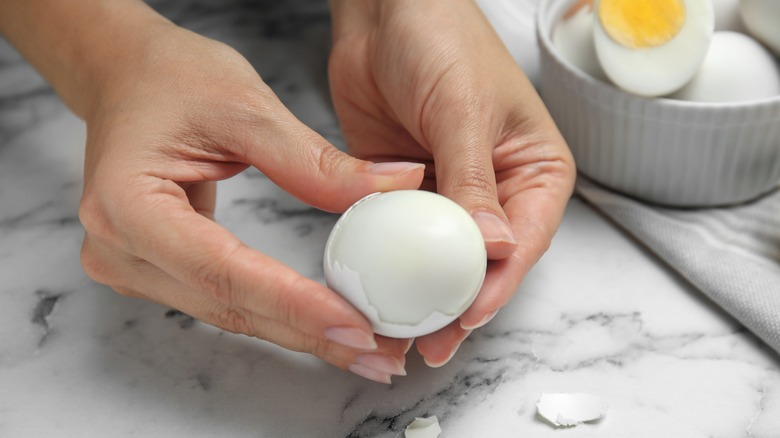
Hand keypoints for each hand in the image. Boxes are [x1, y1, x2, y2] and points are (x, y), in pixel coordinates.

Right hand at [72, 7, 424, 382]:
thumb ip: (315, 161)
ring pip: (230, 314)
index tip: (357, 325)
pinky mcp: (155, 269)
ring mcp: (131, 266)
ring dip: (301, 333)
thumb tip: (393, 186)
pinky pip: (225, 300)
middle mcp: (118, 249)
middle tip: (381, 355)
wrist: (126, 77)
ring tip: (367, 348)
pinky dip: (279, 313)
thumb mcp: (246, 107)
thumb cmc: (170, 78)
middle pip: (229, 306)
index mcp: (127, 205)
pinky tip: (325, 324)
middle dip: (311, 334)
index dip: (294, 304)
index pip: (224, 270)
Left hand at [328, 0, 575, 365]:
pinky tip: (377, 291)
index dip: (498, 283)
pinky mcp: (405, 193)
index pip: (524, 239)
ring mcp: (448, 194)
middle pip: (483, 262)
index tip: (467, 312)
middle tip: (430, 342)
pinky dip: (391, 265)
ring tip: (399, 332)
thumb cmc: (442, 38)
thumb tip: (494, 247)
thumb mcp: (464, 110)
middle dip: (459, 304)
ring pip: (440, 259)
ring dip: (422, 294)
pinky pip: (401, 237)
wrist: (383, 11)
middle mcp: (495, 189)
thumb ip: (474, 180)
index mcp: (533, 170)